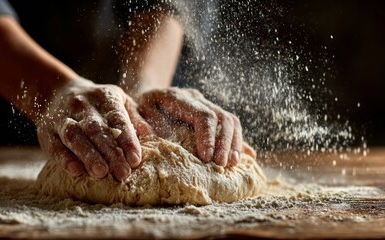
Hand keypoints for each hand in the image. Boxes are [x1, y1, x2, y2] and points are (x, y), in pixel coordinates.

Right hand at [37, 78, 151, 180]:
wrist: (58, 91)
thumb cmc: (99, 104)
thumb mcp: (119, 103)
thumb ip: (135, 118)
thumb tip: (151, 136)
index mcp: (106, 97)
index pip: (118, 118)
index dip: (127, 139)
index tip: (135, 159)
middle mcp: (83, 104)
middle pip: (97, 129)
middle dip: (110, 153)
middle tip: (122, 174)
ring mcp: (62, 115)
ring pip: (75, 135)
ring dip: (88, 155)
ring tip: (101, 174)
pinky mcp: (46, 129)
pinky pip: (54, 144)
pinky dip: (64, 158)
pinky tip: (76, 171)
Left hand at [137, 87, 255, 166]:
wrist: (146, 97)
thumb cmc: (139, 109)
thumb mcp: (137, 114)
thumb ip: (148, 125)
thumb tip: (162, 140)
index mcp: (178, 97)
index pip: (203, 115)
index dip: (208, 137)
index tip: (207, 158)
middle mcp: (196, 98)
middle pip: (222, 117)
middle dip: (225, 142)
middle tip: (223, 164)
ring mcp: (206, 105)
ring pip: (230, 120)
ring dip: (234, 143)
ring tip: (233, 163)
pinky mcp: (211, 114)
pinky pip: (230, 126)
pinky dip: (238, 141)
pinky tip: (246, 156)